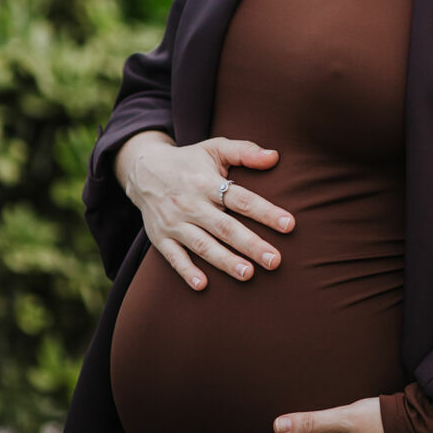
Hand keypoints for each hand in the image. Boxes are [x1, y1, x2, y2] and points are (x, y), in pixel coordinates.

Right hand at [124, 135, 294, 290]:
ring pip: (202, 245)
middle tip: (275, 260)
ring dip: (225, 261)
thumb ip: (245, 151)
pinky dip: (186, 271)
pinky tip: (203, 285)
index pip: (241, 199)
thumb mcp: (215, 148)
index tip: (289, 224)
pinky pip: (173, 257)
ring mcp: (174, 222)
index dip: (265, 212)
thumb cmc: (190, 161)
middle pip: (225, 226)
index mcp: (207, 182)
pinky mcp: (160, 238)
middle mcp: (191, 204)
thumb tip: (275, 157)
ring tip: (248, 275)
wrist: (143, 170)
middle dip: (250, 244)